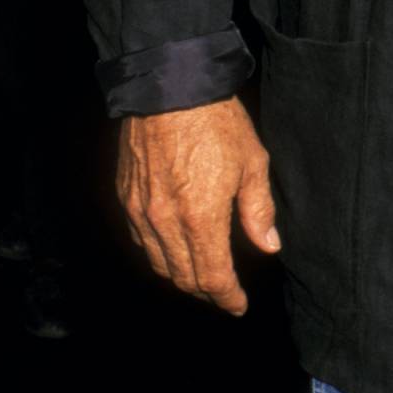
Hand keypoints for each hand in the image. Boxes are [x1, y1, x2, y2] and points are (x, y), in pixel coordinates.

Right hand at [116, 99, 280, 315]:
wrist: (169, 87)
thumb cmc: (216, 122)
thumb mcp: (252, 163)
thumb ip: (258, 210)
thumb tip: (268, 245)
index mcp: (200, 218)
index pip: (212, 277)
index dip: (227, 297)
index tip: (238, 305)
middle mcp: (165, 222)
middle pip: (183, 277)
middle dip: (206, 291)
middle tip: (223, 294)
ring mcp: (140, 210)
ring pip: (158, 262)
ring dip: (180, 276)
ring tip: (200, 277)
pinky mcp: (125, 196)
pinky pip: (140, 240)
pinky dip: (158, 253)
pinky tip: (172, 249)